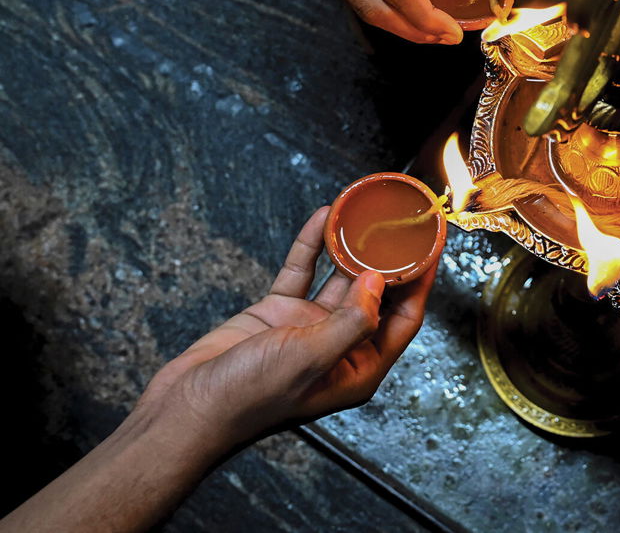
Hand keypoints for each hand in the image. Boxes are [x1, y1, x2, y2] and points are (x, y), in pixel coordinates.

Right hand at [136, 207, 435, 448]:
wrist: (187, 407)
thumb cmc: (250, 399)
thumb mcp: (310, 358)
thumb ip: (351, 321)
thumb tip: (378, 281)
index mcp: (359, 368)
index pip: (404, 317)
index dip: (421, 281)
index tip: (432, 244)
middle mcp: (340, 346)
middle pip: (377, 294)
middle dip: (391, 258)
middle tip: (404, 220)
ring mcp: (309, 327)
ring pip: (339, 277)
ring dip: (351, 246)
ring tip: (366, 212)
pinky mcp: (278, 312)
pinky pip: (302, 271)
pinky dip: (311, 245)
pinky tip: (322, 217)